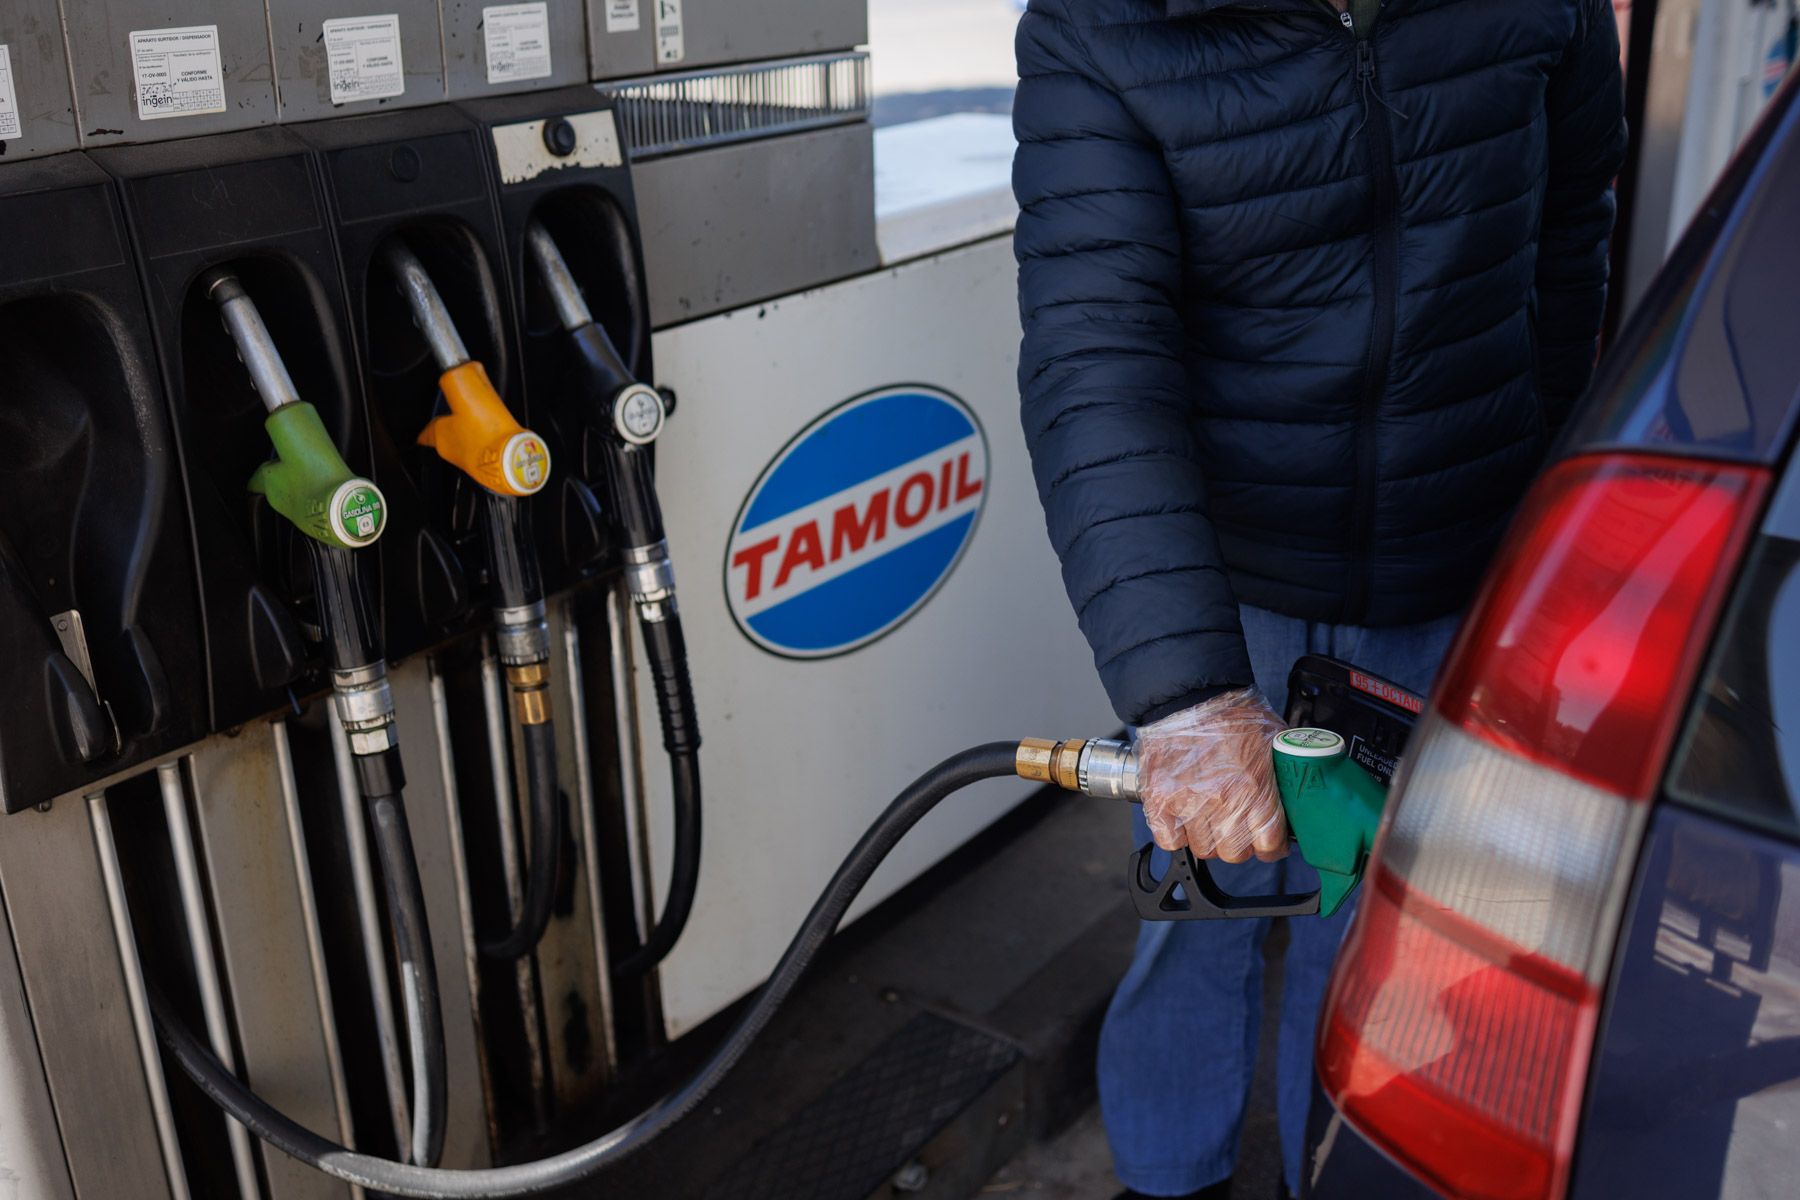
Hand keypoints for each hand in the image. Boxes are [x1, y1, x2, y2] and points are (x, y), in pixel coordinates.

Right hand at [1136, 688, 1288, 862]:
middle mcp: (1222, 802)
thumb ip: (1285, 778)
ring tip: (1210, 819)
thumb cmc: (1235, 714)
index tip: (1267, 841)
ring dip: (1209, 838)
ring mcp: (1188, 803)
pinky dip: (1177, 835)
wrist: (1192, 695)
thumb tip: (1297, 803)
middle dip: (1240, 844)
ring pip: (1203, 850)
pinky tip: (1184, 820)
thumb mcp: (1276, 742)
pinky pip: (1169, 841)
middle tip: (1237, 828)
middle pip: (1235, 853)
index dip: (1270, 847)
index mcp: (1255, 789)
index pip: (1268, 846)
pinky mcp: (1159, 800)